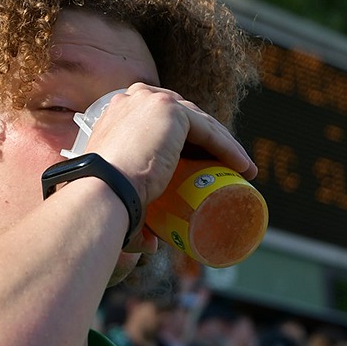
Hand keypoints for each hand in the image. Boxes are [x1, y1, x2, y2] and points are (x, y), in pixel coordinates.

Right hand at [86, 84, 255, 245]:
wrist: (102, 189)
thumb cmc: (104, 199)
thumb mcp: (117, 192)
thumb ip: (134, 214)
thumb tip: (150, 245)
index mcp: (117, 112)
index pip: (160, 118)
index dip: (184, 139)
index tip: (201, 165)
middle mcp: (133, 99)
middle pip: (184, 117)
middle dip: (208, 141)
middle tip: (223, 170)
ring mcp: (152, 101)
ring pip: (201, 123)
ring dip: (225, 145)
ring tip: (241, 172)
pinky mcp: (171, 110)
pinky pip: (208, 130)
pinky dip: (228, 148)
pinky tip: (243, 168)